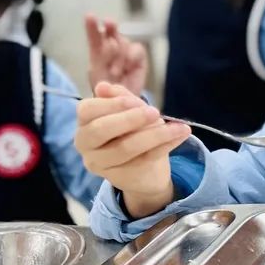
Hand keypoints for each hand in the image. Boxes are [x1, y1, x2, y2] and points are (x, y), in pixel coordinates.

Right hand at [74, 82, 190, 218]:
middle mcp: (86, 145)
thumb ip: (119, 97)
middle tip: (154, 112)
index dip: (110, 104)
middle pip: (100, 130)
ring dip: (155, 134)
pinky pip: (144, 159)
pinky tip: (180, 134)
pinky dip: (165, 145)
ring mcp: (100, 164)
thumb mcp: (128, 111)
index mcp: (84, 123)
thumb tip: (103, 86)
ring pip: (125, 148)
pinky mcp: (120, 178)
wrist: (144, 169)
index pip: (87, 110)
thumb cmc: (132, 132)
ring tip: (178, 126)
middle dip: (129, 119)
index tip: (133, 100)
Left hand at [85, 14, 148, 96]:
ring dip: (119, 56)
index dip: (92, 25)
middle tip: (109, 23)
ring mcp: (126, 50)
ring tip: (115, 72)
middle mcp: (112, 46)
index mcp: (98, 50)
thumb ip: (100, 58)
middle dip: (110, 27)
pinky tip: (128, 67)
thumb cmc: (106, 88)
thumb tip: (109, 43)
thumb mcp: (97, 74)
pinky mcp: (138, 56)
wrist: (120, 102)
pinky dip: (132, 56)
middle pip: (111, 30)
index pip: (94, 35)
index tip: (90, 16)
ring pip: (124, 42)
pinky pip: (137, 49)